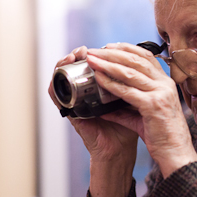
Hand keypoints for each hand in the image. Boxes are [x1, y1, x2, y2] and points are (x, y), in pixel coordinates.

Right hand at [48, 46, 138, 164]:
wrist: (120, 149)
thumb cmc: (126, 126)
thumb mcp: (130, 100)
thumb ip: (132, 84)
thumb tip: (143, 62)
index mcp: (96, 90)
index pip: (88, 66)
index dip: (90, 54)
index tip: (99, 47)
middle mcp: (83, 94)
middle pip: (73, 68)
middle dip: (76, 55)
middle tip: (85, 50)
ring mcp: (75, 102)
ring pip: (60, 78)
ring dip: (62, 65)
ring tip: (72, 57)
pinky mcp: (70, 112)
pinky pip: (56, 96)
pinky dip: (54, 84)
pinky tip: (59, 76)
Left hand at [85, 43, 196, 177]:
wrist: (176, 153)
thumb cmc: (162, 135)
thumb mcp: (145, 116)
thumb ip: (126, 108)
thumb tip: (104, 107)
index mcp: (166, 83)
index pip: (146, 57)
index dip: (126, 49)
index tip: (109, 46)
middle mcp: (165, 84)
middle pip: (136, 60)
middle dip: (113, 52)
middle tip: (94, 50)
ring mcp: (160, 93)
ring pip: (131, 72)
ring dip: (108, 64)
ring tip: (92, 59)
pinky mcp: (153, 105)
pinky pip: (128, 91)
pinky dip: (111, 83)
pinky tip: (99, 79)